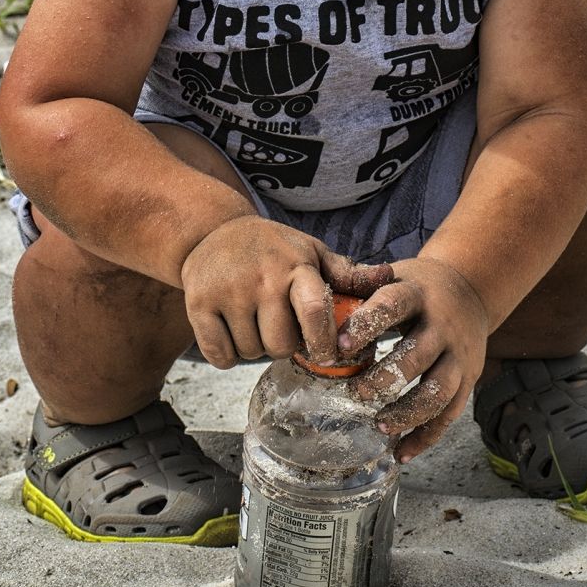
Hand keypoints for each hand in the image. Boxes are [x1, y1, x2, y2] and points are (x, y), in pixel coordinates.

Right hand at [179, 215, 392, 368]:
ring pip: (252, 353)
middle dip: (284, 346)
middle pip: (281, 345)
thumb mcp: (310, 251)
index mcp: (295, 265)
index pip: (315, 310)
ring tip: (254, 322)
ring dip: (256, 348)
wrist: (212, 231)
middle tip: (279, 327)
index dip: (323, 343)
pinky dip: (227, 355)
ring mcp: (227, 291)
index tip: (325, 355)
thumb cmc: (273, 248)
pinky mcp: (199, 304)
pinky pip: (221, 355)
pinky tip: (231, 331)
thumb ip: (347, 273)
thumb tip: (388, 278)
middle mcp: (261, 278)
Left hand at [340, 258, 489, 460]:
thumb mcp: (394, 277)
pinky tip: (400, 452)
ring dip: (407, 413)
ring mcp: (458, 354)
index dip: (367, 325)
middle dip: (385, 379)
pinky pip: (449, 414)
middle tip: (355, 393)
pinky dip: (425, 438)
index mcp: (417, 294)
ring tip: (379, 424)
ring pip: (438, 390)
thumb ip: (360, 289)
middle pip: (417, 356)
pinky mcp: (468, 378)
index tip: (341, 346)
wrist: (471, 289)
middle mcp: (442, 325)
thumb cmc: (419, 288)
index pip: (393, 306)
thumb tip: (315, 307)